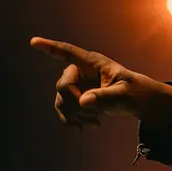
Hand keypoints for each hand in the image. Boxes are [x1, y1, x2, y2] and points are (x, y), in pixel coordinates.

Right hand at [30, 37, 171, 130]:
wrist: (137, 102)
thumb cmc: (135, 92)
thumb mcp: (123, 95)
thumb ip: (105, 97)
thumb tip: (83, 102)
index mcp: (93, 63)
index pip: (68, 52)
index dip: (50, 47)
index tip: (33, 41)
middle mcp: (80, 71)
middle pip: (63, 85)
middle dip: (75, 103)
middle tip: (94, 113)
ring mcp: (77, 85)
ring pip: (62, 100)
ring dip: (75, 115)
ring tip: (96, 123)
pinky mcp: (76, 98)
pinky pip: (63, 110)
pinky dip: (71, 120)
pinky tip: (83, 128)